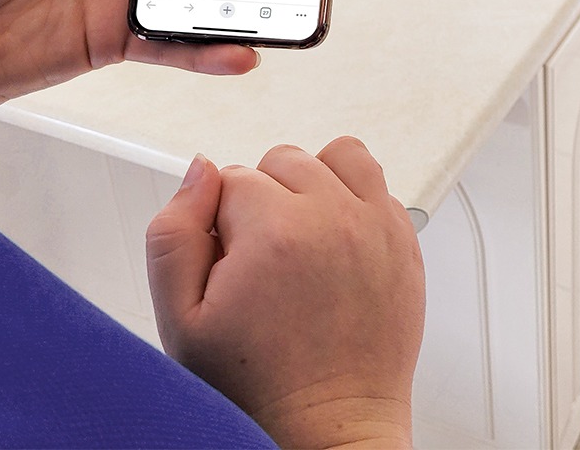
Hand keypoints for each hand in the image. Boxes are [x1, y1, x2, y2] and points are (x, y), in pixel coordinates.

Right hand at [147, 139, 425, 448]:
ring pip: (338, 156)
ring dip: (315, 184)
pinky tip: (335, 248)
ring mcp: (377, 226)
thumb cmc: (255, 386)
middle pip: (282, 160)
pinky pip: (378, 186)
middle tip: (262, 261)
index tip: (230, 266)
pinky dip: (355, 203)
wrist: (328, 428)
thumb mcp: (181, 319)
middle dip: (263, 200)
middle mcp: (333, 217)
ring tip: (301, 236)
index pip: (229, 177)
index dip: (219, 224)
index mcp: (274, 231)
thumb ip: (173, 233)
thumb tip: (201, 170)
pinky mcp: (406, 243)